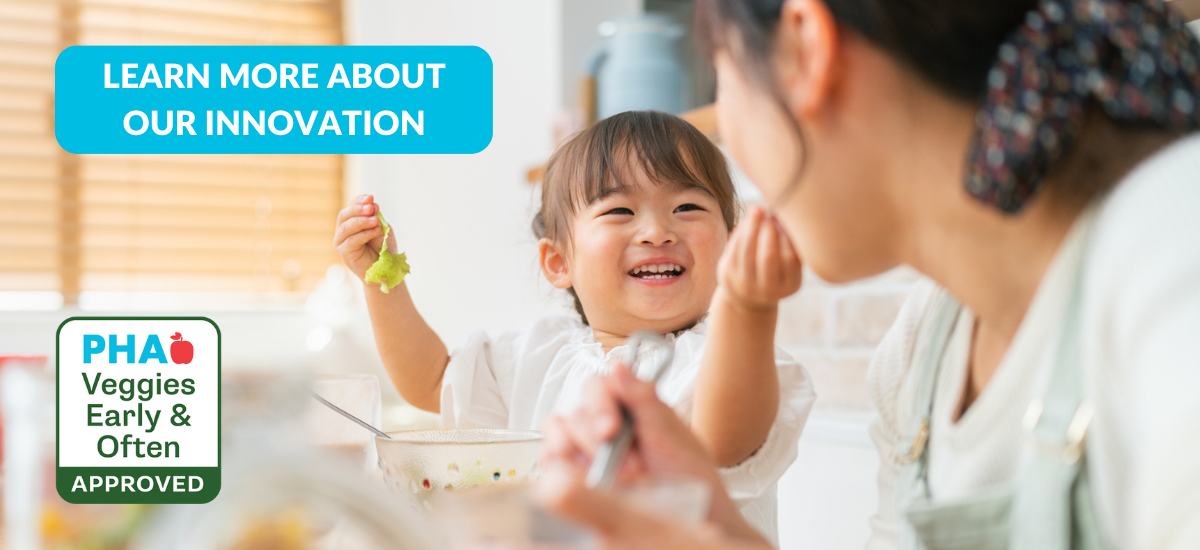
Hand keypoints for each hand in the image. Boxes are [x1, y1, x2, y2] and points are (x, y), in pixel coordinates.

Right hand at [333, 194, 394, 279]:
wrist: (385, 269)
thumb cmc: (383, 249)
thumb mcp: (383, 230)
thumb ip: (377, 219)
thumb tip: (373, 206)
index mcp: (351, 221)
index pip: (351, 206)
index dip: (359, 201)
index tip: (371, 198)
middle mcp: (343, 230)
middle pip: (344, 214)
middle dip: (358, 209)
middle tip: (371, 207)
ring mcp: (341, 241)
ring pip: (346, 226)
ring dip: (361, 221)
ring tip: (375, 220)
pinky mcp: (344, 252)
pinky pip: (352, 240)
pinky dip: (364, 234)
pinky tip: (376, 230)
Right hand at [537, 366, 766, 544]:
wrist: (693, 516)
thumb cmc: (687, 476)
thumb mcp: (672, 436)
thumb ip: (644, 400)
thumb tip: (619, 366)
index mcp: (629, 405)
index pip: (598, 386)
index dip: (599, 405)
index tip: (611, 429)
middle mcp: (604, 422)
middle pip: (576, 413)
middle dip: (596, 441)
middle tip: (627, 468)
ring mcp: (586, 448)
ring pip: (559, 434)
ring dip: (579, 455)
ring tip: (606, 479)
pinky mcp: (573, 473)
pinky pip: (550, 463)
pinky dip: (561, 470)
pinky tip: (584, 482)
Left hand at [717, 206, 801, 309]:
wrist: (748, 298)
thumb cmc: (775, 272)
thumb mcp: (788, 265)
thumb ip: (789, 243)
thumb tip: (780, 213)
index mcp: (790, 286)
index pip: (791, 258)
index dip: (788, 236)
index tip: (786, 219)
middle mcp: (768, 291)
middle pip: (768, 256)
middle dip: (769, 231)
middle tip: (770, 214)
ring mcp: (746, 286)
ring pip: (747, 251)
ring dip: (752, 226)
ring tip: (757, 210)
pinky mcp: (728, 276)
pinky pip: (733, 249)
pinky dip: (740, 233)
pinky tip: (746, 222)